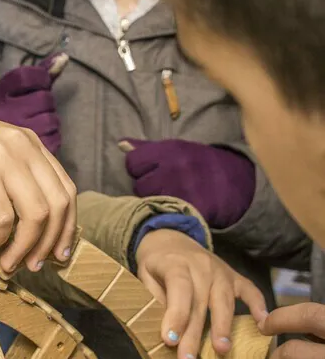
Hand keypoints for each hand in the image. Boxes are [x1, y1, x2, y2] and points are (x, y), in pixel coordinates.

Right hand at [0, 53, 68, 154]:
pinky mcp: (27, 152)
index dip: (40, 77)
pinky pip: (55, 139)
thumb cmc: (11, 113)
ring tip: (36, 124)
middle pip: (44, 99)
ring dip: (51, 121)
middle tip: (35, 109)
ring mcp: (14, 134)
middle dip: (46, 102)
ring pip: (52, 120)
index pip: (26, 76)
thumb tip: (64, 56)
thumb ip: (42, 72)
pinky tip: (39, 139)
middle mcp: (3, 113)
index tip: (40, 83)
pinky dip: (53, 137)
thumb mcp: (19, 90)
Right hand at [0, 108, 76, 273]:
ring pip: (35, 216)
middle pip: (57, 205)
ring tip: (11, 263)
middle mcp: (25, 149)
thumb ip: (20, 178)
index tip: (61, 252)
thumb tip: (34, 230)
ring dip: (24, 247)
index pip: (66, 189)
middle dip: (50, 242)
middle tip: (36, 265)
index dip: (68, 225)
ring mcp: (5, 161)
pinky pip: (3, 219)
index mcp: (33, 144)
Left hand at [122, 139, 255, 228]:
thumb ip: (146, 148)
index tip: (151, 170)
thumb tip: (120, 144)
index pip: (133, 162)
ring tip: (171, 197)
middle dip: (148, 186)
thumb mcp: (176, 148)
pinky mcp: (189, 208)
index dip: (140, 168)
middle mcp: (173, 168)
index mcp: (169, 150)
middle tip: (164, 186)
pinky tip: (178, 208)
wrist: (238, 181)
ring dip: (156, 201)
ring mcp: (181, 189)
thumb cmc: (201, 163)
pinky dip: (168, 214)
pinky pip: (165, 214)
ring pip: (149, 201)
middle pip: (139, 185)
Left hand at [136, 229, 267, 358]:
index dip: (175, 315)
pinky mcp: (234, 276)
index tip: (170, 340)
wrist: (171, 239)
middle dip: (194, 335)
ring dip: (223, 328)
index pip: (179, 289)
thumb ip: (153, 298)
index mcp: (176, 264)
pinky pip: (250, 290)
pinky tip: (263, 324)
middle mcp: (201, 266)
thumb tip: (163, 331)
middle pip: (199, 303)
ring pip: (223, 301)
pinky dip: (258, 306)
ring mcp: (221, 271)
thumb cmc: (156, 264)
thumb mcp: (144, 275)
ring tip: (221, 351)